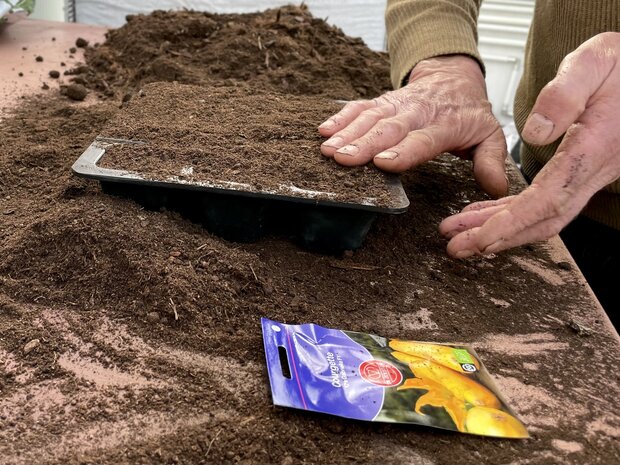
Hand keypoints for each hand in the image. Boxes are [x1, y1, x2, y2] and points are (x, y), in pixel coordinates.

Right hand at [319, 55, 507, 197]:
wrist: (452, 78)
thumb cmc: (468, 113)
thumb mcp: (488, 135)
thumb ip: (490, 161)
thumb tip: (496, 189)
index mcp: (444, 124)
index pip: (422, 139)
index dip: (403, 151)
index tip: (383, 163)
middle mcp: (417, 113)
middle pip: (389, 128)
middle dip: (365, 143)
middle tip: (344, 159)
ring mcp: (396, 105)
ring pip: (370, 118)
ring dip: (348, 134)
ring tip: (328, 150)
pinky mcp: (381, 102)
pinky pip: (359, 107)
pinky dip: (341, 117)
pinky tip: (324, 130)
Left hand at [440, 32, 619, 257]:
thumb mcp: (594, 63)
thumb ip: (564, 94)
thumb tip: (535, 132)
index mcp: (594, 147)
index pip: (549, 199)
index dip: (513, 223)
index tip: (482, 238)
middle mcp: (593, 170)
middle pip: (542, 218)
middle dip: (497, 237)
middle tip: (458, 247)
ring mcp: (587, 175)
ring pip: (540, 215)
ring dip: (499, 229)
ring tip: (460, 235)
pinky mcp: (578, 172)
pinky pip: (542, 202)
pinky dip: (510, 213)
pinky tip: (484, 215)